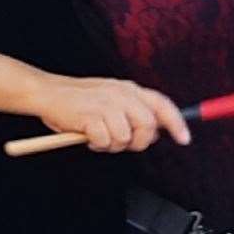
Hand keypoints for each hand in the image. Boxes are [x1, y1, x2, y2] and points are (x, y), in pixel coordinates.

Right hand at [34, 76, 190, 152]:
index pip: (163, 104)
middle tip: (122, 143)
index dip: (177, 123)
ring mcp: (107, 104)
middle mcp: (122, 94)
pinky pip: (105, 141)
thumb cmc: (80, 101)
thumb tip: (157, 131)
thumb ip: (134, 111)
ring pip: (126, 137)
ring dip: (113, 145)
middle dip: (139, 142)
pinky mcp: (91, 116)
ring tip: (99, 137)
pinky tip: (88, 136)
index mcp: (130, 89)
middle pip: (148, 126)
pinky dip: (97, 144)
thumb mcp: (112, 99)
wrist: (49, 93)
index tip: (185, 139)